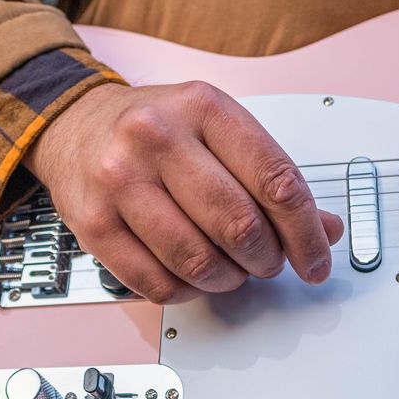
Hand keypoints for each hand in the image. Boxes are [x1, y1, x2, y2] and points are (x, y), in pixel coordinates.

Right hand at [24, 81, 343, 303]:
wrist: (74, 125)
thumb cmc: (154, 130)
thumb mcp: (217, 129)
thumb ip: (270, 175)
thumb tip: (324, 229)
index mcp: (202, 107)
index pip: (275, 180)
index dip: (306, 232)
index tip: (316, 259)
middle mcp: (156, 138)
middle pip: (239, 225)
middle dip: (266, 258)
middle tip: (268, 262)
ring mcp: (120, 181)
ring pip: (198, 261)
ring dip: (228, 279)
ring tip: (230, 270)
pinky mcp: (94, 225)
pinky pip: (157, 283)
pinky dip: (187, 291)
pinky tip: (193, 276)